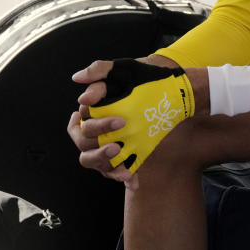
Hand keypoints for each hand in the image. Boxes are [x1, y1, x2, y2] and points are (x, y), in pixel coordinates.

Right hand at [87, 58, 194, 174]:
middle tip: (117, 144)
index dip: (86, 126)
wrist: (172, 91)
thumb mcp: (124, 69)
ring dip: (106, 165)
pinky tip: (133, 180)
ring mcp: (111, 143)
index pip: (77, 126)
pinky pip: (118, 170)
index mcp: (92, 113)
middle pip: (85, 146)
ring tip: (122, 166)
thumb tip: (79, 85)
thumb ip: (100, 71)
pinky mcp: (127, 153)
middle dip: (98, 146)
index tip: (109, 121)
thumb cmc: (143, 78)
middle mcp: (98, 132)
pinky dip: (124, 176)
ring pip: (96, 162)